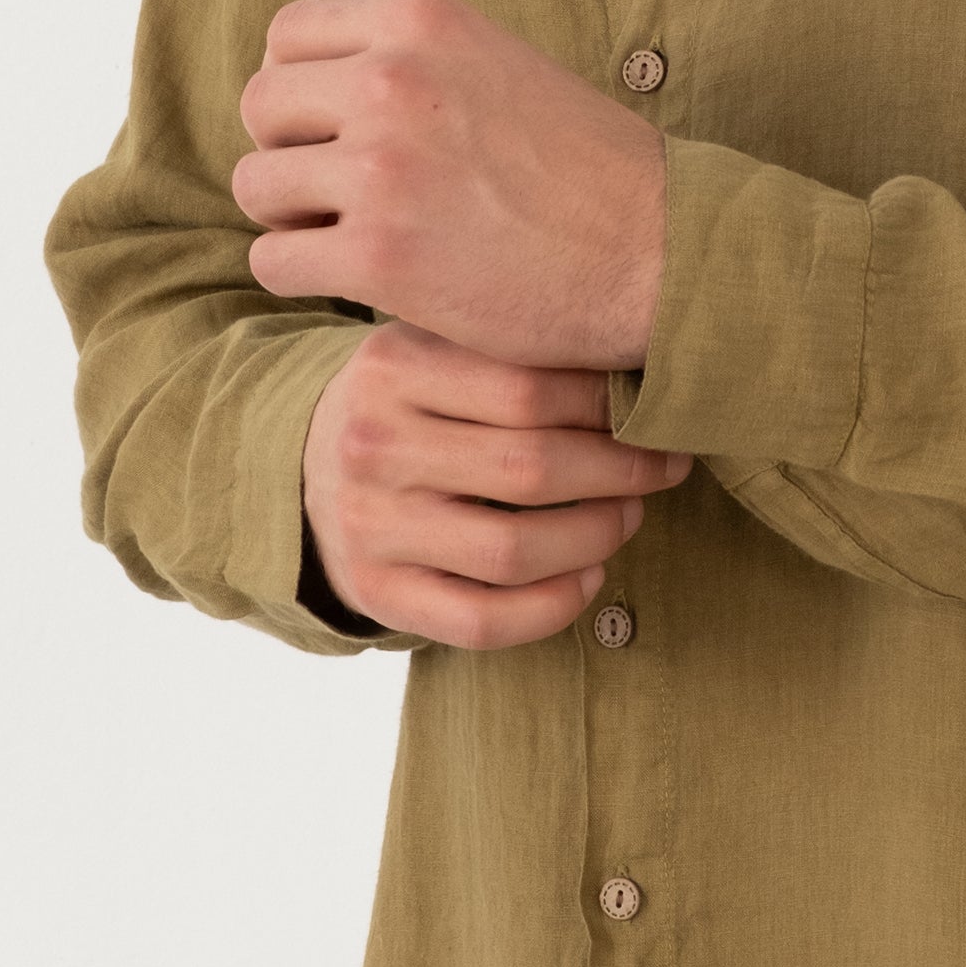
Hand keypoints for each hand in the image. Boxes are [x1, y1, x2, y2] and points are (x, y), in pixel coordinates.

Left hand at [232, 0, 667, 368]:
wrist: (658, 254)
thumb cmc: (588, 171)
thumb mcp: (498, 65)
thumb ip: (413, 61)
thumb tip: (318, 83)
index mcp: (422, 22)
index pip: (287, 36)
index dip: (296, 89)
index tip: (329, 131)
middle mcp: (392, 80)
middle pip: (261, 107)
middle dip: (287, 154)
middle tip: (334, 195)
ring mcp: (381, 168)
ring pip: (257, 186)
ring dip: (292, 220)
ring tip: (349, 239)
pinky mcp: (379, 255)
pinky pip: (274, 260)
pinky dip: (301, 276)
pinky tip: (354, 281)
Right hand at [301, 324, 692, 648]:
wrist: (303, 471)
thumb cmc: (407, 402)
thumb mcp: (434, 348)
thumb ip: (510, 345)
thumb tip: (642, 361)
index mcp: (392, 366)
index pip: (528, 387)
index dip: (609, 404)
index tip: (656, 409)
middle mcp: (373, 446)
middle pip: (530, 467)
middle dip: (621, 472)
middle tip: (662, 466)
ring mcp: (370, 527)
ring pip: (513, 550)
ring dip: (596, 537)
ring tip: (629, 515)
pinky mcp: (376, 594)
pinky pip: (481, 621)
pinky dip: (553, 608)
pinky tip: (589, 577)